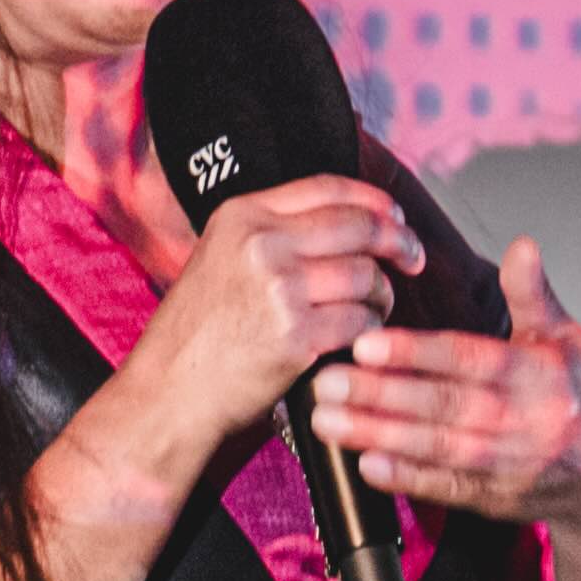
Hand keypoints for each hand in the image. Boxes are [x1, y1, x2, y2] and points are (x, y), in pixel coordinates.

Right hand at [105, 173, 419, 472]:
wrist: (169, 392)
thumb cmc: (197, 333)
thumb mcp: (220, 258)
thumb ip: (272, 234)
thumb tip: (349, 221)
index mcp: (242, 216)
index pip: (328, 188)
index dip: (373, 201)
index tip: (394, 216)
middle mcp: (261, 244)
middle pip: (358, 227)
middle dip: (397, 241)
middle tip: (411, 258)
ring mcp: (280, 290)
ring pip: (366, 276)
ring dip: (382, 295)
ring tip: (372, 309)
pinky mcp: (297, 336)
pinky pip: (361, 321)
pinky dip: (369, 331)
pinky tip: (356, 340)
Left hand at [313, 240, 580, 524]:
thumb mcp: (566, 338)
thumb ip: (534, 294)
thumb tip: (522, 246)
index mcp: (536, 375)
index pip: (468, 359)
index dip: (417, 353)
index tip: (368, 344)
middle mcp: (521, 422)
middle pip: (443, 405)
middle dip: (381, 394)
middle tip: (328, 380)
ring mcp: (507, 466)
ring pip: (436, 448)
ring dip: (379, 435)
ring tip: (329, 420)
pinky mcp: (494, 500)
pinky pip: (446, 489)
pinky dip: (407, 480)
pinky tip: (367, 466)